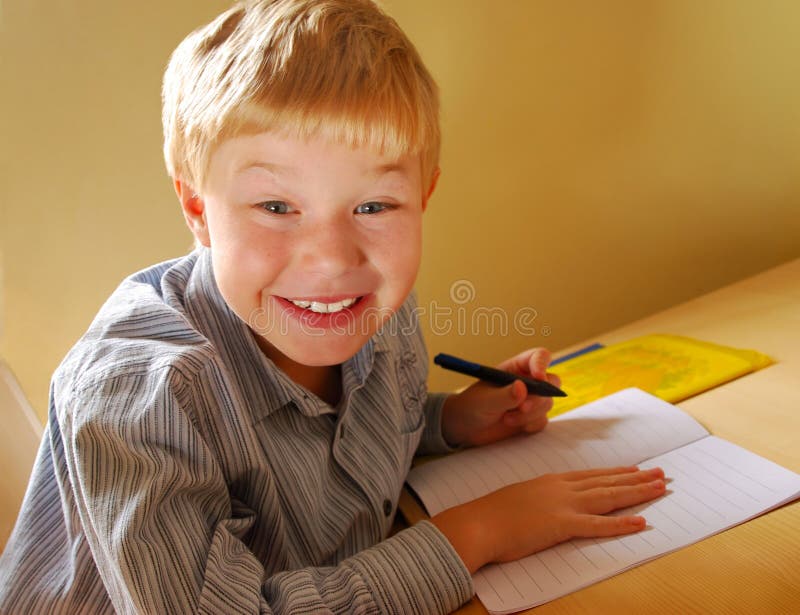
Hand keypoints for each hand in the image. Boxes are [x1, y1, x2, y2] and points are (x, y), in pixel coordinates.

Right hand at [431, 466, 665, 572]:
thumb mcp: (519, 498)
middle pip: (606, 482)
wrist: (478, 523)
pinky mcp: (561, 524)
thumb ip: (537, 498)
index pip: (592, 475)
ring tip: (660, 488)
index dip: (617, 473)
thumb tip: (545, 505)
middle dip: (636, 478)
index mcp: (551, 481)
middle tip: (661, 474)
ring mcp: (563, 504)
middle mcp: (561, 487)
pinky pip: (598, 525)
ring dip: (637, 492)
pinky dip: (622, 523)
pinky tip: (641, 522)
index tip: (636, 470)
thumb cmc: (492, 515)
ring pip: (608, 497)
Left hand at [441, 348, 560, 446]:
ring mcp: (531, 400)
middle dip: (540, 396)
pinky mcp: (531, 418)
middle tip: (522, 408)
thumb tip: (522, 388)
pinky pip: (542, 420)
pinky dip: (531, 424)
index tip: (538, 378)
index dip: (542, 364)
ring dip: (530, 414)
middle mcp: (527, 382)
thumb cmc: (472, 405)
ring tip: (507, 419)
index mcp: (516, 368)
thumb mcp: (484, 400)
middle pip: (551, 382)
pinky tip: (513, 426)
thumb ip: (504, 395)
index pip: (539, 357)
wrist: (465, 427)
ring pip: (547, 403)